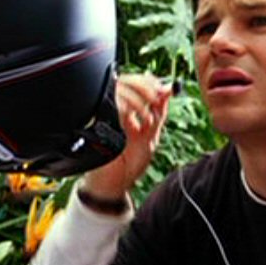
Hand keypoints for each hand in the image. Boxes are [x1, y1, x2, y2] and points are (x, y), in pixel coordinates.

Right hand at [81, 73, 171, 200]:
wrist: (112, 183)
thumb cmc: (129, 161)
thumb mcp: (151, 135)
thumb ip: (159, 112)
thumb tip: (168, 89)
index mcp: (126, 108)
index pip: (135, 81)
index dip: (151, 82)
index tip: (163, 90)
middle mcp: (113, 108)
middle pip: (126, 81)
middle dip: (146, 89)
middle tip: (157, 102)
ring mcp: (103, 114)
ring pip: (119, 91)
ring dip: (139, 103)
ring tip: (146, 123)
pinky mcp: (97, 122)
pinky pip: (112, 107)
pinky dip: (128, 113)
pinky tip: (134, 128)